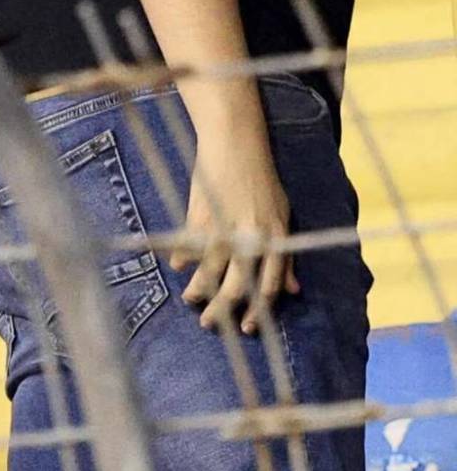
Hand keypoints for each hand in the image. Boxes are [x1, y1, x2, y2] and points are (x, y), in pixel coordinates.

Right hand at [170, 130, 299, 335]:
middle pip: (236, 287)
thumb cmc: (262, 177)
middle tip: (209, 323)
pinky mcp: (201, 216)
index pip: (267, 287)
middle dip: (222, 310)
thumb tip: (293, 290)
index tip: (245, 327)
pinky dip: (181, 259)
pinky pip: (189, 246)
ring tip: (190, 298)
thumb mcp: (282, 213)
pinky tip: (177, 266)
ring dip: (197, 290)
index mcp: (275, 238)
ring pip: (208, 272)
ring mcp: (225, 228)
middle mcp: (251, 238)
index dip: (256, 312)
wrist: (235, 143)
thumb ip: (286, 254)